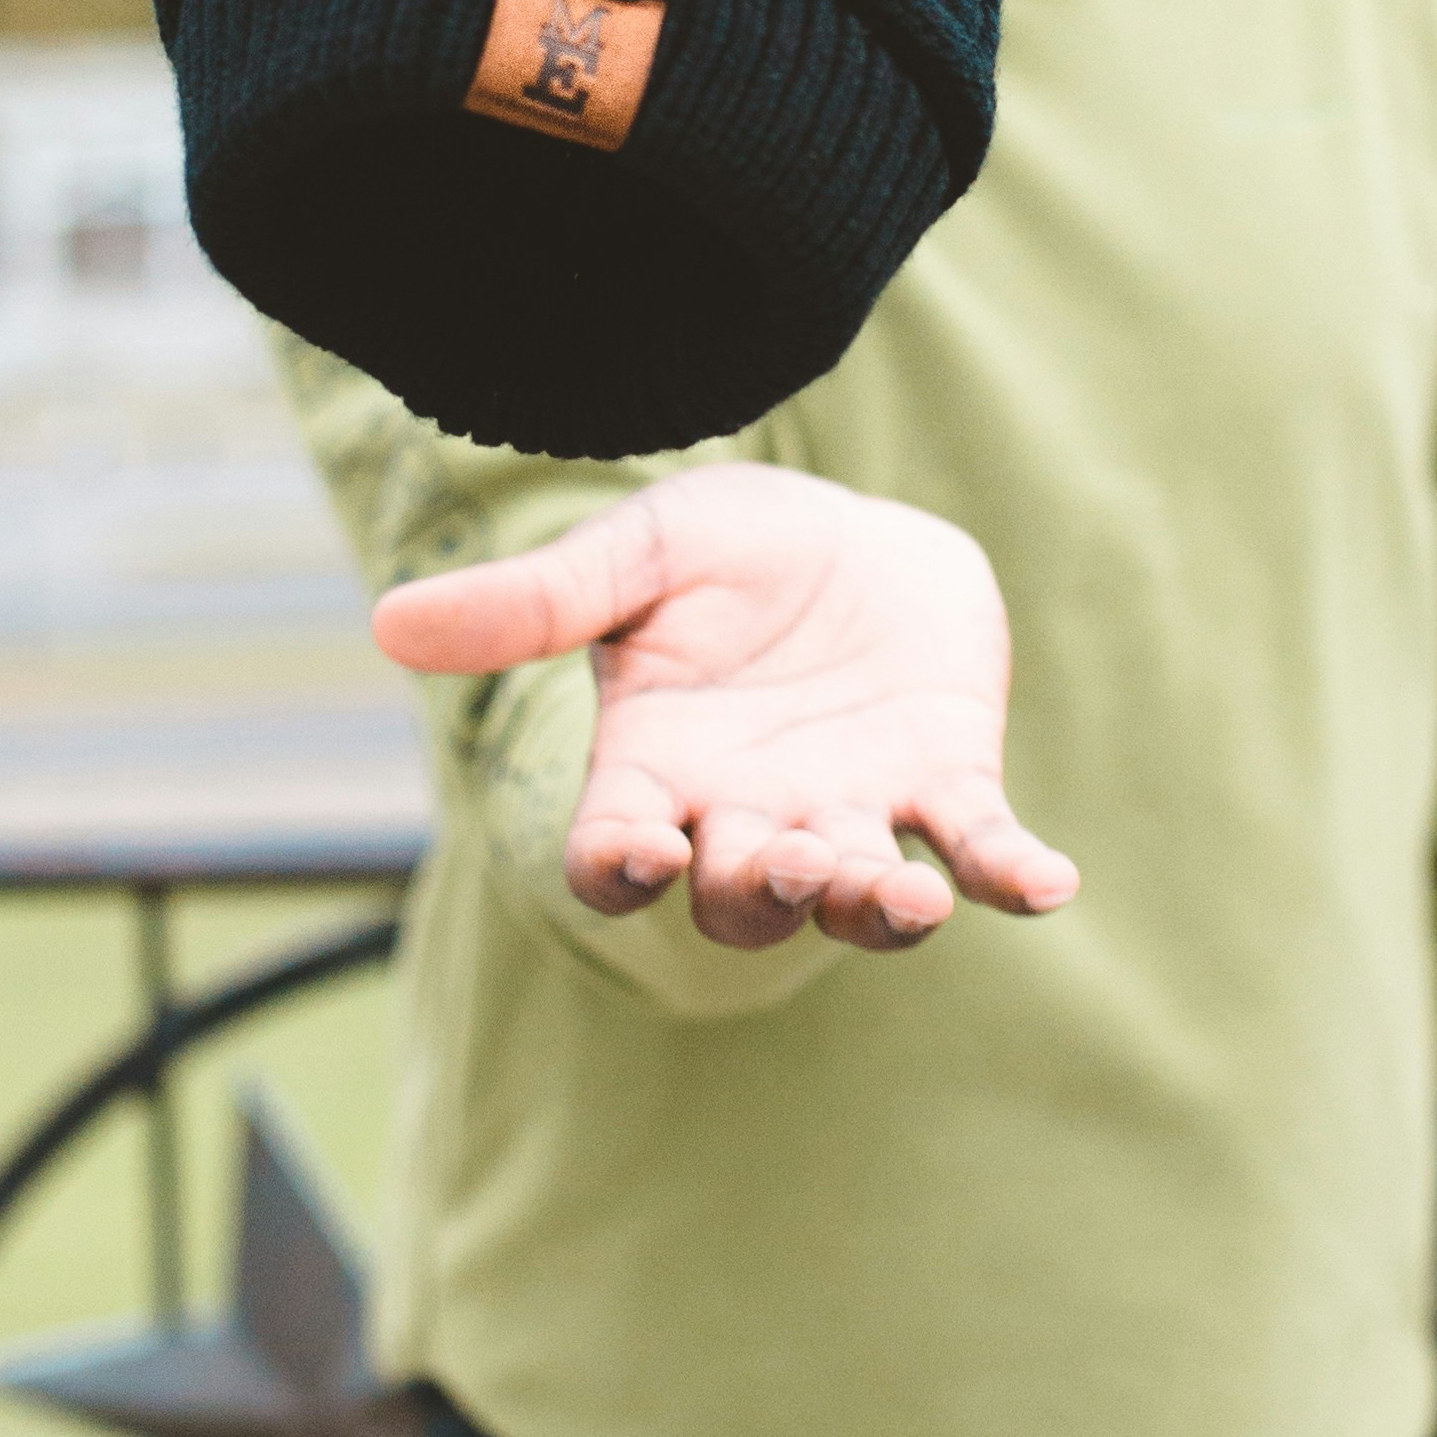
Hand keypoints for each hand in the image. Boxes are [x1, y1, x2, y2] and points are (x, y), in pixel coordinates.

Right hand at [371, 464, 1078, 953]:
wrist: (853, 530)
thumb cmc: (725, 551)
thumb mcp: (634, 556)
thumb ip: (532, 603)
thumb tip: (390, 620)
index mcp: (658, 775)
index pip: (618, 859)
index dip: (623, 870)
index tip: (639, 855)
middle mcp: (752, 819)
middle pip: (745, 902)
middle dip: (767, 890)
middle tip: (791, 858)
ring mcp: (854, 813)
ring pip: (859, 897)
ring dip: (879, 906)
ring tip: (907, 895)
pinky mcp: (948, 784)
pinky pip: (979, 850)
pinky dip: (1009, 874)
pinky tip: (1045, 883)